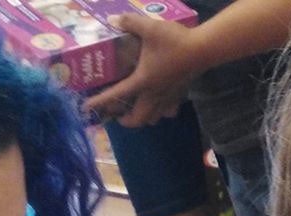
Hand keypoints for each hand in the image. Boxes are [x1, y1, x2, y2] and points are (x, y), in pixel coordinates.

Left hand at [85, 15, 200, 126]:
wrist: (203, 49)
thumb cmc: (175, 41)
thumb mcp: (150, 28)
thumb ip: (130, 23)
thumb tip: (114, 19)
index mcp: (142, 81)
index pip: (117, 95)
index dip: (100, 102)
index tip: (87, 108)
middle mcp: (154, 94)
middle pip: (138, 119)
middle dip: (126, 121)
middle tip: (118, 116)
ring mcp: (168, 97)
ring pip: (154, 118)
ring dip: (144, 118)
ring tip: (138, 111)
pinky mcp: (180, 95)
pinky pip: (169, 111)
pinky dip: (163, 112)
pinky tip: (162, 104)